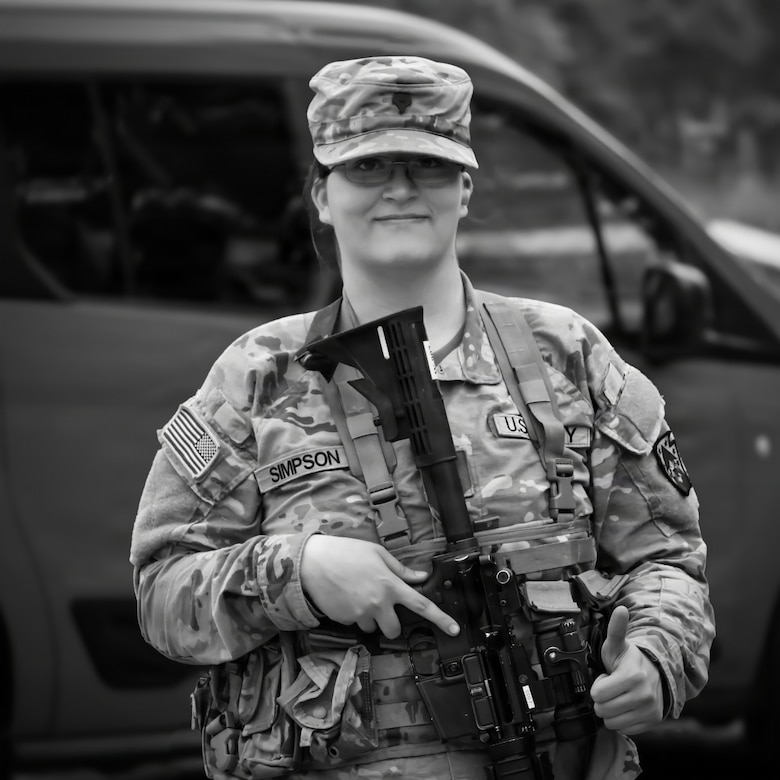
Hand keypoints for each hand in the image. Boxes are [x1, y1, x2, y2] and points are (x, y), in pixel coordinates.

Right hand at [300, 534, 459, 639]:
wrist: (312, 562)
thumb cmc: (346, 552)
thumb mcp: (377, 554)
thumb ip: (400, 569)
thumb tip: (420, 576)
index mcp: (390, 585)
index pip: (422, 605)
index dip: (441, 619)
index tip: (455, 629)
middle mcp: (378, 603)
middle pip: (394, 629)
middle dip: (390, 622)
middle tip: (380, 606)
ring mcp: (360, 614)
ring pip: (372, 627)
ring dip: (369, 617)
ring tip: (356, 595)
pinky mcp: (344, 621)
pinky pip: (354, 623)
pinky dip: (352, 614)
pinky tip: (344, 596)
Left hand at [590, 605, 664, 734]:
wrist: (656, 673)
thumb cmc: (630, 660)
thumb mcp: (618, 645)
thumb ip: (616, 629)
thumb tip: (620, 609)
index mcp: (632, 676)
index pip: (597, 694)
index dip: (598, 685)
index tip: (607, 677)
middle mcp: (643, 695)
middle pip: (602, 709)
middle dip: (603, 698)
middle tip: (613, 686)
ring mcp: (649, 710)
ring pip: (612, 722)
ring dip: (611, 710)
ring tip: (620, 695)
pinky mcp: (652, 721)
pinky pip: (624, 729)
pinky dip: (622, 719)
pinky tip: (627, 705)